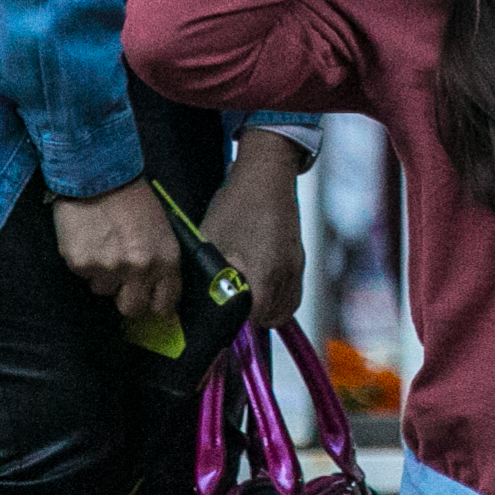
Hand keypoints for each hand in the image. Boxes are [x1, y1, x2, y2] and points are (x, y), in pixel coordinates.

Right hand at [52, 178, 179, 319]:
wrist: (99, 175)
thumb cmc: (133, 199)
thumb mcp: (161, 228)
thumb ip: (160, 260)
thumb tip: (155, 286)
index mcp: (165, 259)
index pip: (165, 302)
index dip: (156, 303)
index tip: (149, 299)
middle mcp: (139, 269)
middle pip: (132, 308)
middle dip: (126, 297)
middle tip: (121, 279)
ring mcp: (109, 269)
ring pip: (103, 290)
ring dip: (103, 275)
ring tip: (103, 244)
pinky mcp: (81, 265)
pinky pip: (83, 275)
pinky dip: (85, 262)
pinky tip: (88, 238)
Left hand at [201, 132, 306, 326]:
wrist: (267, 173)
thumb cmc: (237, 205)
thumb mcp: (212, 240)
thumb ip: (207, 275)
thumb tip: (195, 298)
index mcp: (264, 273)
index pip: (258, 317)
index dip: (239, 320)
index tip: (224, 314)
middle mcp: (286, 273)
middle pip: (276, 317)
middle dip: (256, 319)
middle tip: (234, 309)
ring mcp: (296, 263)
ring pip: (289, 304)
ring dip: (270, 309)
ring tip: (247, 299)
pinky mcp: (299, 254)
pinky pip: (293, 288)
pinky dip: (280, 294)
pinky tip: (260, 282)